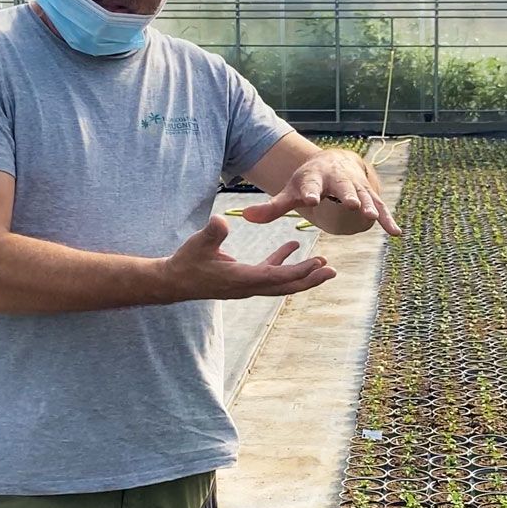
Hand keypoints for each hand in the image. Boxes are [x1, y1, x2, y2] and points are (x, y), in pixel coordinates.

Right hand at [160, 216, 336, 301]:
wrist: (174, 281)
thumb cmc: (186, 263)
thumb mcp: (197, 245)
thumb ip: (211, 233)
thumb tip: (220, 221)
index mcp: (242, 280)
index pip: (277, 278)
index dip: (299, 272)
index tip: (319, 265)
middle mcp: (249, 286)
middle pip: (286, 286)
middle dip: (310, 279)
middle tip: (332, 271)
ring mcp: (247, 285)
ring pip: (281, 282)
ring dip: (302, 273)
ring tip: (323, 263)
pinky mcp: (244, 279)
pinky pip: (270, 273)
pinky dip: (283, 262)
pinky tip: (292, 247)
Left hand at [243, 150, 401, 235]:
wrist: (333, 162)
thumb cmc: (308, 182)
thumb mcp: (290, 192)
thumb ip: (271, 207)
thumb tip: (245, 217)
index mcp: (315, 178)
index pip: (311, 186)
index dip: (310, 192)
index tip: (309, 199)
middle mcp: (338, 180)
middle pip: (343, 188)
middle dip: (347, 196)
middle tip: (351, 205)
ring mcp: (356, 187)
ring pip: (364, 196)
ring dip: (369, 206)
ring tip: (371, 218)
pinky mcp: (369, 196)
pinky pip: (380, 208)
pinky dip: (387, 220)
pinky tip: (396, 234)